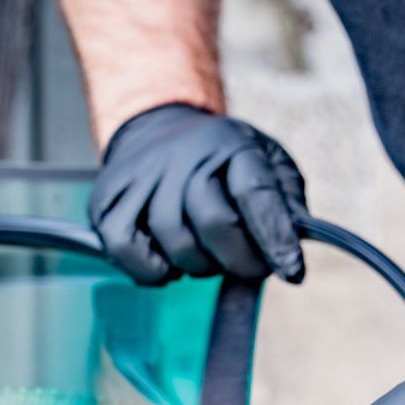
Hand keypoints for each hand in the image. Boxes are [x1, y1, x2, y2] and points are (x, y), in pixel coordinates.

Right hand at [89, 103, 306, 285]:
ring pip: (175, 243)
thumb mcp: (266, 161)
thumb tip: (296, 241)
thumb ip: (287, 200)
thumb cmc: (220, 161)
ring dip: (198, 266)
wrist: (156, 131)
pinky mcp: (109, 202)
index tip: (292, 272)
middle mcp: (184, 156)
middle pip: (215, 223)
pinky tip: (168, 265)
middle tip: (247, 265)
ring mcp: (142, 178)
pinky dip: (153, 272)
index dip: (276, 238)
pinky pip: (129, 252)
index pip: (257, 193)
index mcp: (230, 144)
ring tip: (206, 256)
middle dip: (239, 259)